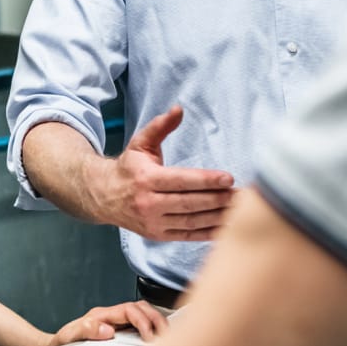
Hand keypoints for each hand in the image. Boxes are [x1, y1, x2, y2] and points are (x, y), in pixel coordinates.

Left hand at [50, 301, 168, 345]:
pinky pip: (140, 323)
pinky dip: (152, 327)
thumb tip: (107, 329)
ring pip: (143, 312)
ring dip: (156, 321)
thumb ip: (86, 329)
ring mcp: (116, 321)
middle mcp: (112, 315)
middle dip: (156, 318)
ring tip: (166, 335)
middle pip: (141, 307)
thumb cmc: (62, 342)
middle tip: (165, 334)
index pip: (130, 310)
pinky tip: (157, 337)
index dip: (143, 320)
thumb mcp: (69, 335)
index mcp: (103, 314)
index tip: (149, 336)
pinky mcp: (120, 330)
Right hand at [95, 105, 235, 239]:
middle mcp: (149, 204)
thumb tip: (178, 109)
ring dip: (218, 216)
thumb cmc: (128, 168)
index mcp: (146, 179)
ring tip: (240, 210)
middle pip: (190, 203)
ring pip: (191, 221)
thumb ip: (160, 126)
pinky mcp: (159, 236)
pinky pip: (188, 236)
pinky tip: (226, 226)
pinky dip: (209, 233)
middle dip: (218, 199)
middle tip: (243, 195)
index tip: (229, 178)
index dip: (206, 180)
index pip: (181, 180)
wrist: (103, 197)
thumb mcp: (140, 143)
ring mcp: (154, 223)